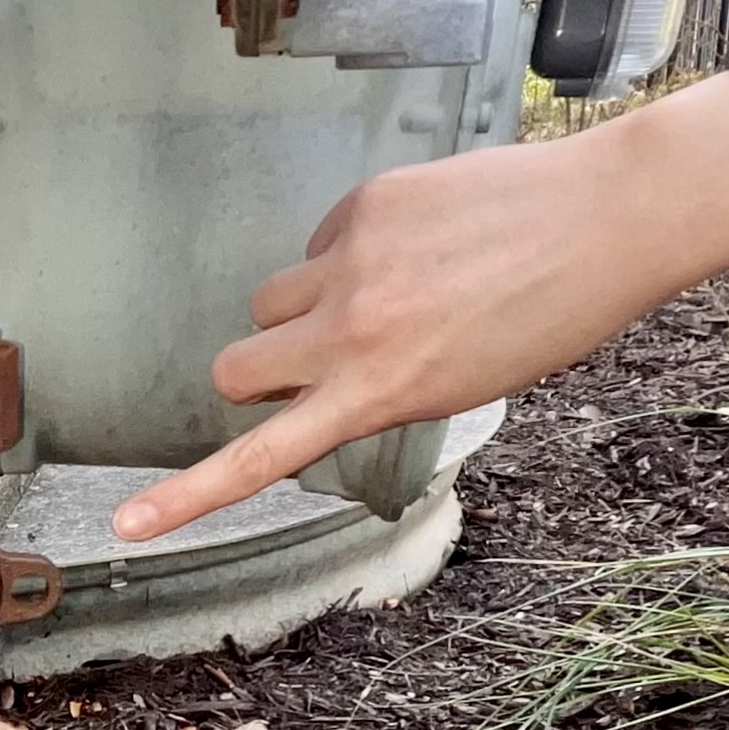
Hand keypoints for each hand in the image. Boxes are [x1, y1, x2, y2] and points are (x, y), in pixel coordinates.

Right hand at [110, 72, 728, 539]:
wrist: (602, 221)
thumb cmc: (549, 317)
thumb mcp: (461, 385)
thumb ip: (379, 387)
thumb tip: (323, 370)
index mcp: (381, 393)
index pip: (260, 454)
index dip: (185, 497)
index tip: (125, 526)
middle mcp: (351, 330)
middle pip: (235, 364)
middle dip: (256, 373)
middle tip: (308, 369)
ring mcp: (350, 260)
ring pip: (270, 299)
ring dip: (300, 310)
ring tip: (382, 298)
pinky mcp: (364, 202)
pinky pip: (320, 239)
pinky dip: (350, 249)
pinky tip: (420, 245)